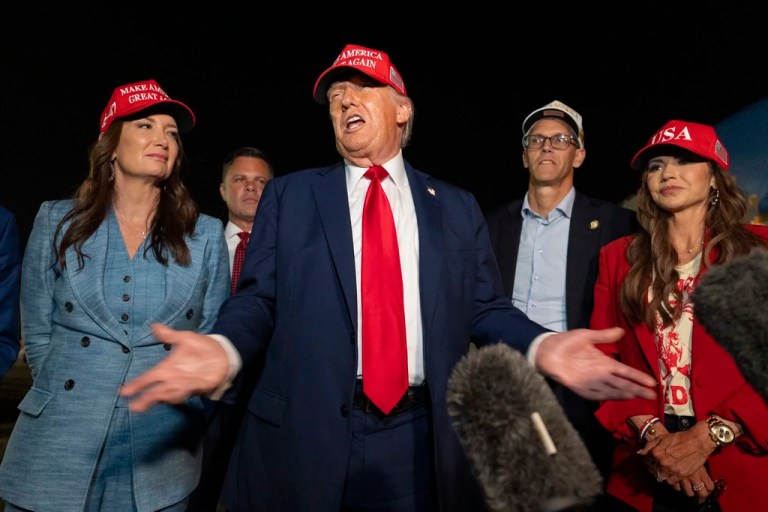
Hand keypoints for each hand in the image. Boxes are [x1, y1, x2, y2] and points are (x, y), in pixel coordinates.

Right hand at [119, 323, 229, 411]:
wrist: (222, 354)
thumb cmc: (202, 347)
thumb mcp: (185, 338)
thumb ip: (169, 335)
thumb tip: (154, 325)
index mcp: (167, 367)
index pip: (148, 377)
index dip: (137, 384)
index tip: (123, 391)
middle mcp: (172, 378)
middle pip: (155, 391)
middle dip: (145, 398)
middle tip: (134, 406)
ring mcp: (182, 384)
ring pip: (167, 395)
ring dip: (160, 398)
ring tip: (150, 402)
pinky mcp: (195, 388)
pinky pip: (183, 395)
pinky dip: (178, 397)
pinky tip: (174, 397)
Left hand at [535, 327, 656, 400]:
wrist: (547, 349)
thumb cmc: (567, 342)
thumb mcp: (587, 336)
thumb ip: (604, 336)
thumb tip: (622, 331)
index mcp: (604, 362)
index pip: (625, 371)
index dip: (638, 376)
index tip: (652, 382)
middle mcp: (600, 374)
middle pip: (622, 383)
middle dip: (637, 389)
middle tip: (652, 395)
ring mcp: (591, 381)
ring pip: (612, 390)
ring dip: (625, 393)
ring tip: (639, 396)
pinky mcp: (580, 387)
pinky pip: (596, 394)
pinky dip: (606, 396)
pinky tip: (616, 398)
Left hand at [638, 423, 714, 482]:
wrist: (698, 441)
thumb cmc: (679, 438)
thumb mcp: (662, 438)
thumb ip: (649, 446)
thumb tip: (640, 453)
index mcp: (656, 452)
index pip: (646, 461)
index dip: (647, 461)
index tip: (650, 461)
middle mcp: (662, 462)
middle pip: (653, 470)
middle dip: (653, 468)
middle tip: (657, 466)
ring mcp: (672, 469)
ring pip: (661, 477)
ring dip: (661, 474)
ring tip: (664, 470)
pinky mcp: (681, 475)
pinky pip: (671, 482)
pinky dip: (669, 479)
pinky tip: (670, 474)